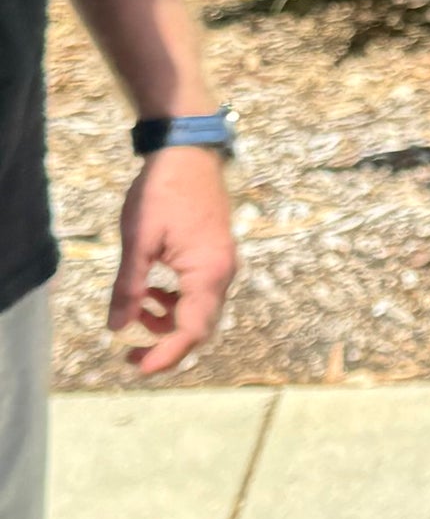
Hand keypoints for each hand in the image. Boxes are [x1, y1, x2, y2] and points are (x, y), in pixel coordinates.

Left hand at [111, 145, 238, 375]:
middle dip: (165, 345)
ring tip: (135, 311)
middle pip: (199, 326)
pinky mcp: (215, 255)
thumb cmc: (163, 191)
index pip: (192, 330)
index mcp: (208, 273)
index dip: (165, 355)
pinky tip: (152, 291)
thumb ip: (129, 286)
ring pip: (198, 310)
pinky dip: (175, 302)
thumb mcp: (138, 240)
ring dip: (167, 321)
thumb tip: (117, 327)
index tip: (137, 367)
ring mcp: (222, 264)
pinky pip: (199, 293)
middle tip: (129, 354)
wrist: (188, 151)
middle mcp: (223, 274)